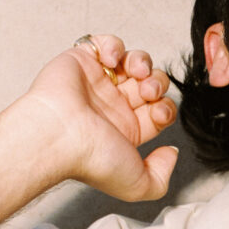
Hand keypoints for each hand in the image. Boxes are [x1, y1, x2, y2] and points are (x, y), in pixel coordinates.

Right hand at [25, 34, 178, 200]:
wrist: (58, 135)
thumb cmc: (90, 159)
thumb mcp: (138, 185)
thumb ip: (161, 176)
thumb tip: (171, 152)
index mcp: (126, 131)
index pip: (159, 111)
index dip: (166, 107)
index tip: (158, 112)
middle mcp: (113, 107)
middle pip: (151, 84)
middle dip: (157, 83)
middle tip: (147, 91)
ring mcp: (98, 83)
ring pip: (134, 61)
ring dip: (143, 62)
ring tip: (135, 72)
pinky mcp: (81, 61)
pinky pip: (105, 44)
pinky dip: (114, 46)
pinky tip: (111, 61)